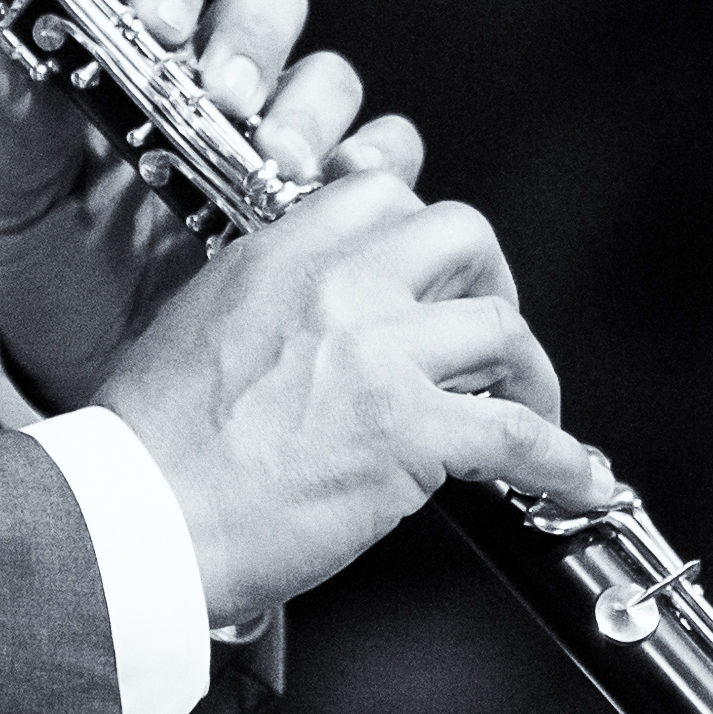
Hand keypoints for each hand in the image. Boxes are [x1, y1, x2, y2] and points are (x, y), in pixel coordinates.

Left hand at [0, 0, 421, 403]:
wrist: (96, 378)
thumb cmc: (57, 277)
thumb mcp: (23, 204)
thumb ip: (21, 126)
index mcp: (140, 65)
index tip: (157, 21)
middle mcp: (218, 91)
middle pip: (267, 7)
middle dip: (254, 39)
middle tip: (230, 96)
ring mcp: (279, 144)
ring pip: (328, 77)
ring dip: (311, 109)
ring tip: (278, 161)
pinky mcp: (328, 208)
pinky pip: (381, 159)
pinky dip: (376, 160)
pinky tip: (340, 186)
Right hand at [82, 166, 615, 627]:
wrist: (134, 518)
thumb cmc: (148, 447)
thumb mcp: (198, 329)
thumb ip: (269, 307)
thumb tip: (318, 335)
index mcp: (278, 254)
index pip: (381, 195)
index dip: (421, 238)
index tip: (429, 279)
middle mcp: (337, 287)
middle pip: (461, 236)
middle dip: (488, 284)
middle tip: (484, 338)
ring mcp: (378, 355)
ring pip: (500, 328)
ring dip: (527, 373)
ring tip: (527, 410)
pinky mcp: (409, 434)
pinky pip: (517, 434)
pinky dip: (561, 459)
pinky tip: (578, 479)